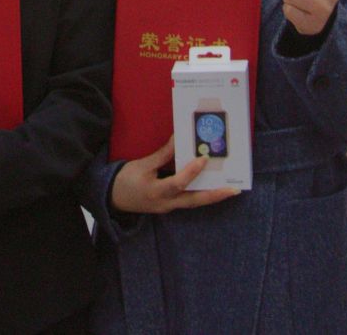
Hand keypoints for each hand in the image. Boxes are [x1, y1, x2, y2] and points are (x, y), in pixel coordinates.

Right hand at [108, 135, 238, 214]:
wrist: (112, 198)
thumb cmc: (125, 180)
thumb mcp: (142, 165)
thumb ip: (162, 154)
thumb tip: (179, 139)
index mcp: (155, 192)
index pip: (177, 183)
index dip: (191, 171)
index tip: (203, 159)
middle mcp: (166, 203)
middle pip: (194, 201)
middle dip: (215, 195)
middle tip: (234, 189)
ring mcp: (169, 207)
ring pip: (194, 202)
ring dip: (212, 195)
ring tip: (229, 188)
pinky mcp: (170, 206)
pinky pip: (189, 200)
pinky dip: (201, 193)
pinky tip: (211, 186)